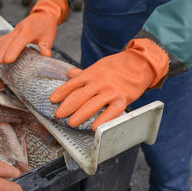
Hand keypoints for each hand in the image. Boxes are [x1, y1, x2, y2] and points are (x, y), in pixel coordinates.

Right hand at [0, 0, 67, 63]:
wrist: (44, 13)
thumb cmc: (47, 26)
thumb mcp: (49, 37)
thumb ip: (46, 46)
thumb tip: (46, 55)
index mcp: (29, 31)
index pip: (19, 42)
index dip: (13, 51)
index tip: (8, 60)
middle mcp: (20, 29)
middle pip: (9, 41)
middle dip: (2, 52)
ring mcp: (16, 29)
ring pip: (5, 39)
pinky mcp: (15, 31)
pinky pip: (5, 36)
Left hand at [50, 39, 168, 130]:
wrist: (139, 64)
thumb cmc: (116, 67)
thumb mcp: (98, 66)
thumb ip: (83, 73)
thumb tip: (69, 74)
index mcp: (91, 74)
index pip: (72, 84)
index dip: (61, 92)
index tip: (52, 100)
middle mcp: (98, 83)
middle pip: (79, 96)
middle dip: (67, 106)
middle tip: (58, 115)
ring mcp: (110, 91)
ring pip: (92, 105)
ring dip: (80, 115)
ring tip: (71, 122)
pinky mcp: (122, 100)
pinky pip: (111, 112)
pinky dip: (102, 119)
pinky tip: (94, 127)